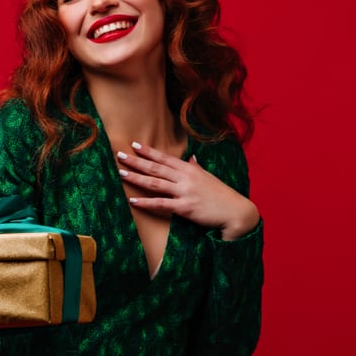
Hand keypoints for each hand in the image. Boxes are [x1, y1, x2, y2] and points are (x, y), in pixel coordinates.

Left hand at [116, 142, 259, 239]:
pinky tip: (133, 200)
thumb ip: (196, 167)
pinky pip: (161, 204)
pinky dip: (146, 202)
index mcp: (190, 168)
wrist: (235, 211)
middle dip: (136, 160)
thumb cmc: (221, 195)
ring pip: (155, 183)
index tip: (134, 144)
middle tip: (120, 154)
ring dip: (136, 177)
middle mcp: (185, 177)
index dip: (149, 151)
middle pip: (156, 168)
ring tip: (121, 173)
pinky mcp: (185, 208)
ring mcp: (184, 192)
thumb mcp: (208, 177)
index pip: (165, 158)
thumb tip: (191, 158)